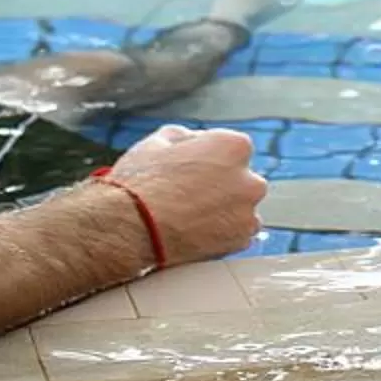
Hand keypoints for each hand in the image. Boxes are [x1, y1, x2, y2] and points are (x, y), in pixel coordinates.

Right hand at [106, 125, 264, 265]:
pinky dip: (222, 233)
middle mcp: (249, 180)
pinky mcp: (239, 243)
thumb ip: (187, 137)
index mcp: (234, 147)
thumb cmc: (143, 183)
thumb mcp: (160, 140)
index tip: (196, 168)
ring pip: (241, 208)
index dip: (210, 157)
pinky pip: (237, 234)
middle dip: (222, 185)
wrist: (132, 227)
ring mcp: (246, 214)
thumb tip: (191, 142)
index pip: (232, 148)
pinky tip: (197, 231)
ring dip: (225, 210)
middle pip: (241, 179)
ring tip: (193, 215)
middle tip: (193, 194)